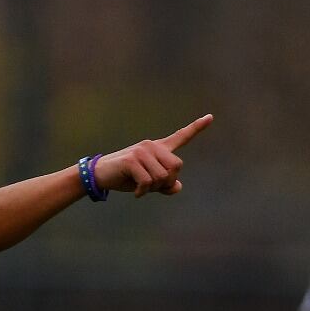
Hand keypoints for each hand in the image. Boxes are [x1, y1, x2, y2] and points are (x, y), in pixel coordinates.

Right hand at [93, 114, 212, 197]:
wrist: (99, 175)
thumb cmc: (124, 178)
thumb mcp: (148, 183)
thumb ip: (165, 185)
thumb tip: (177, 187)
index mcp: (158, 148)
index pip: (181, 137)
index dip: (196, 128)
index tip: (210, 117)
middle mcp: (152, 146)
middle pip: (176, 167)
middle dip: (166, 182)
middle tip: (152, 187)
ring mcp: (142, 151)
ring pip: (162, 176)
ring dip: (153, 189)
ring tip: (141, 189)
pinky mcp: (132, 160)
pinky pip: (148, 182)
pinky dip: (142, 192)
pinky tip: (136, 193)